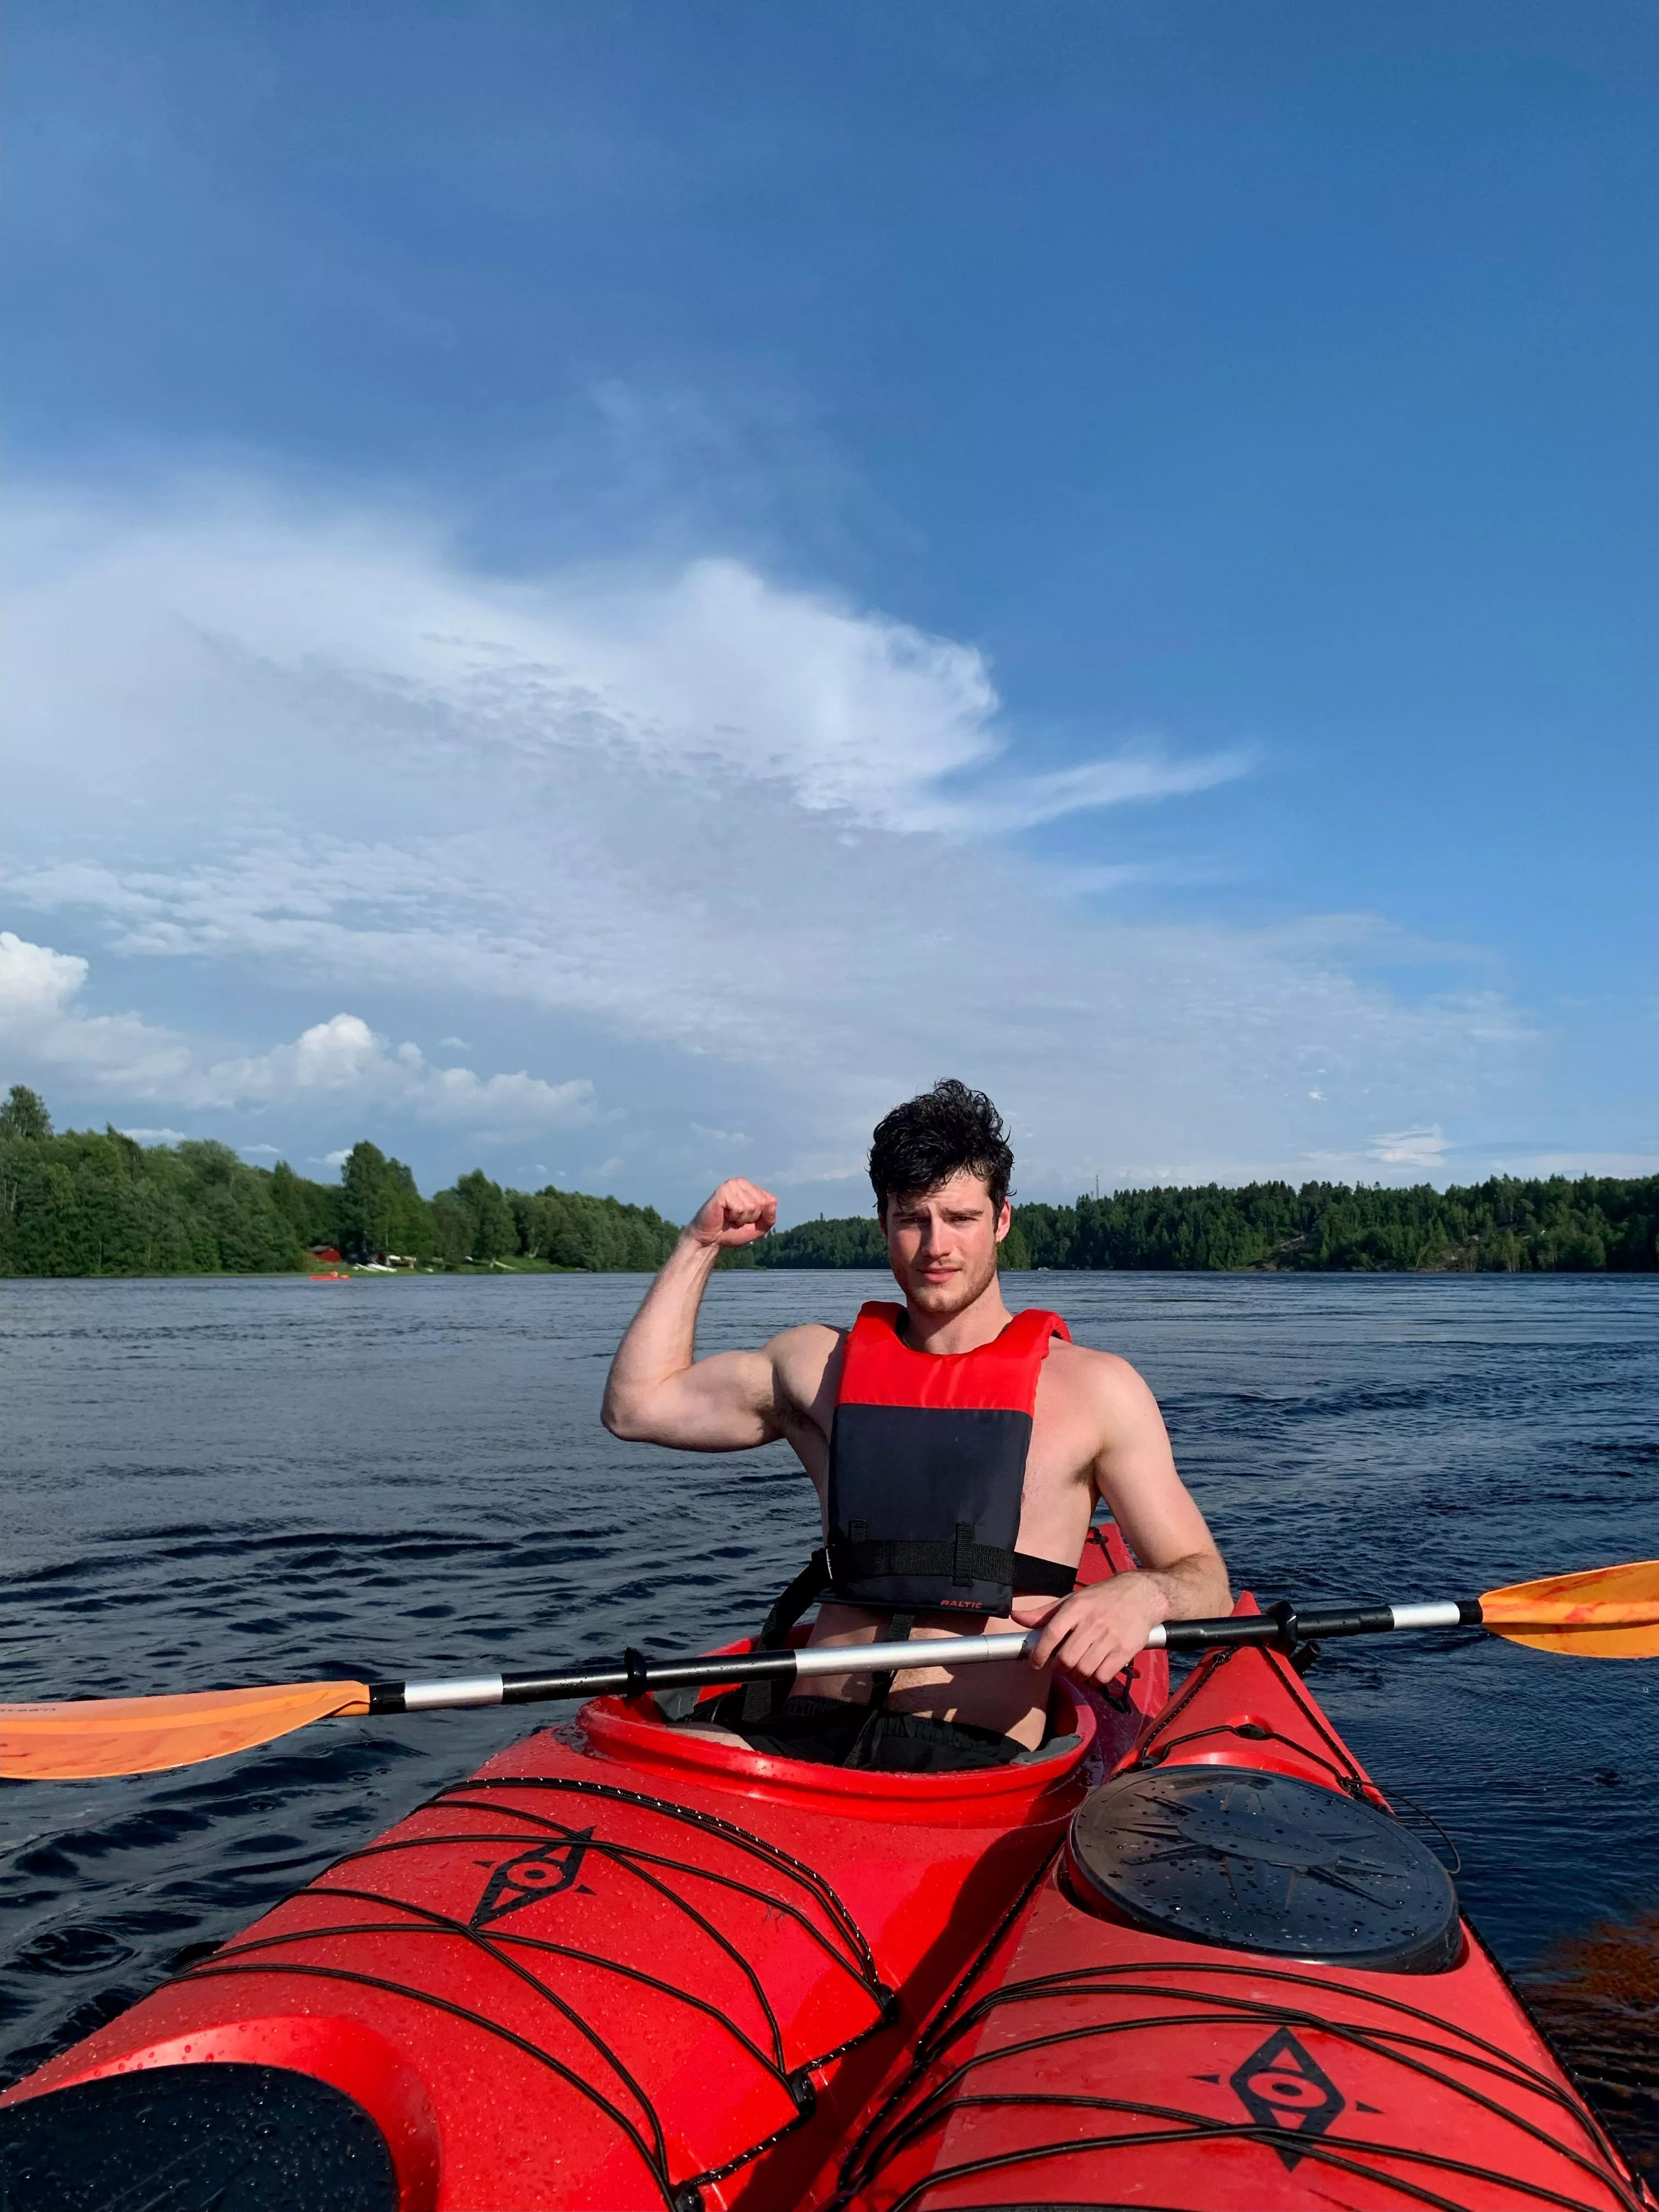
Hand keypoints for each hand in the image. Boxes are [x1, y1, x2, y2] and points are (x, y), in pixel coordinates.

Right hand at [686, 1178, 777, 1250]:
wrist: (711, 1240)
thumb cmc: (733, 1232)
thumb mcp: (758, 1228)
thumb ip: (770, 1217)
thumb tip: (771, 1203)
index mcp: (751, 1187)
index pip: (771, 1200)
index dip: (761, 1216)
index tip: (747, 1219)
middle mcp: (742, 1182)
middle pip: (762, 1203)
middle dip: (751, 1217)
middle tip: (737, 1219)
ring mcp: (731, 1185)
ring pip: (751, 1206)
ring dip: (741, 1218)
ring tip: (730, 1217)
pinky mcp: (722, 1191)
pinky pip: (739, 1208)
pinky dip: (733, 1216)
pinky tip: (724, 1215)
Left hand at [1011, 1573, 1165, 1687]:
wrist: (1143, 1594)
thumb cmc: (1103, 1598)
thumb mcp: (1073, 1599)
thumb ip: (1045, 1613)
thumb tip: (1016, 1617)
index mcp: (1077, 1607)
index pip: (1052, 1633)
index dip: (1040, 1653)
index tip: (1035, 1663)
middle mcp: (1093, 1621)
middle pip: (1067, 1657)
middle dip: (1059, 1668)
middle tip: (1061, 1667)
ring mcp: (1111, 1637)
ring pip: (1084, 1669)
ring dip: (1077, 1676)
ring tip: (1077, 1670)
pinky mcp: (1126, 1650)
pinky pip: (1104, 1675)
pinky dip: (1095, 1680)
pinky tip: (1094, 1673)